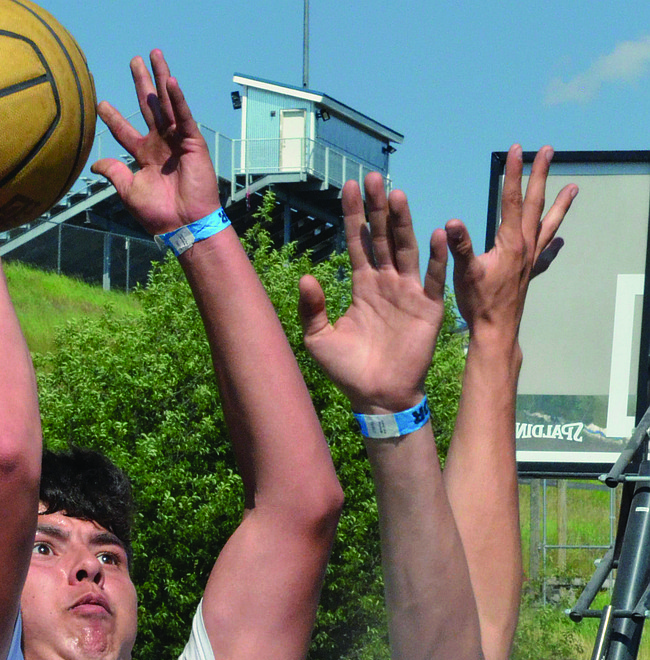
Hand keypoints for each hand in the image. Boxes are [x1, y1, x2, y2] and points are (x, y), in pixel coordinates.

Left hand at [93, 50, 219, 237]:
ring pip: (167, 103)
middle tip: (134, 61)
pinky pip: (183, 116)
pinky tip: (170, 81)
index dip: (113, 118)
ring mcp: (176, 140)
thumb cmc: (158, 213)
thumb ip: (114, 173)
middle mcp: (159, 143)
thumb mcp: (129, 191)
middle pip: (148, 106)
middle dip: (141, 83)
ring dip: (161, 78)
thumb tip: (94, 165)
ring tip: (154, 55)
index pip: (125, 131)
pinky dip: (178, 99)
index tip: (100, 104)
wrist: (183, 225)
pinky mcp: (192, 141)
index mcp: (144, 156)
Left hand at [299, 175, 446, 413]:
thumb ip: (312, 309)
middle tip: (374, 177)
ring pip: (405, 249)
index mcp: (362, 286)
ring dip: (403, 222)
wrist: (377, 397)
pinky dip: (438, 257)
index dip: (354, 216)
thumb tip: (306, 277)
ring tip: (397, 195)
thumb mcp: (319, 340)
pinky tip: (439, 232)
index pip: (357, 243)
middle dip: (377, 208)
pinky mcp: (429, 309)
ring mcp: (409, 292)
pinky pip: (435, 279)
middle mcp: (386, 282)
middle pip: (382, 237)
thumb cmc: (348, 371)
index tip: (348, 187)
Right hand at [446, 145, 576, 340]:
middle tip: (549, 151)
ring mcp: (530, 260)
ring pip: (549, 224)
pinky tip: (561, 241)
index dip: (514, 172)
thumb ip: (460, 246)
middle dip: (541, 175)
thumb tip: (452, 222)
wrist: (496, 332)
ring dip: (560, 205)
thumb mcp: (465, 273)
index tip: (517, 149)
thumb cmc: (480, 304)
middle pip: (536, 203)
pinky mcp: (529, 273)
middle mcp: (526, 246)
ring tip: (573, 188)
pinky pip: (545, 253)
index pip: (512, 199)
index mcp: (511, 242)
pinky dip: (553, 244)